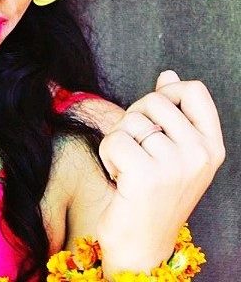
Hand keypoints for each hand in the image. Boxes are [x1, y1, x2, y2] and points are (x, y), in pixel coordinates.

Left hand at [95, 70, 225, 275]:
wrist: (142, 242)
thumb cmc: (153, 192)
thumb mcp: (172, 151)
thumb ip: (172, 112)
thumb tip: (168, 74)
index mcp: (210, 146)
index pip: (194, 91)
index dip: (167, 90)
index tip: (153, 111)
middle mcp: (200, 154)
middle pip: (153, 100)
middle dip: (134, 118)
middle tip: (136, 148)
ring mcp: (176, 164)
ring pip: (130, 120)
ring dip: (119, 140)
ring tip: (130, 167)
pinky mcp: (147, 174)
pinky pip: (114, 139)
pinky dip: (108, 155)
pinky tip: (120, 177)